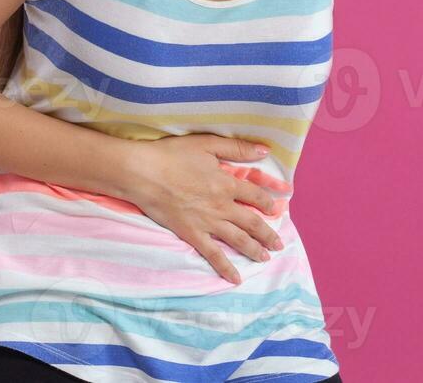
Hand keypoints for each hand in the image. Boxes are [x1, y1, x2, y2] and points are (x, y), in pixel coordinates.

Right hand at [112, 134, 291, 284]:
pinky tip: (236, 278)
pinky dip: (226, 267)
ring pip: (238, 240)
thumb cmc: (173, 155)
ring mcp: (207, 222)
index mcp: (227, 184)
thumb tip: (264, 151)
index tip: (276, 210)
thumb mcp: (208, 144)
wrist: (144, 173)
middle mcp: (222, 206)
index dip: (268, 203)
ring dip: (254, 250)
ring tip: (266, 258)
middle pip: (252, 222)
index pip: (255, 195)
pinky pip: (213, 254)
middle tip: (279, 244)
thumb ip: (237, 148)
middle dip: (268, 234)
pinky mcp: (191, 234)